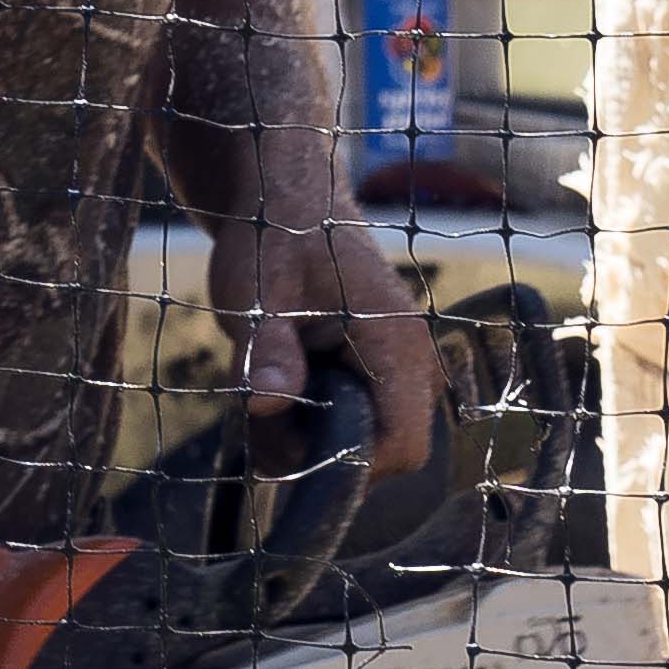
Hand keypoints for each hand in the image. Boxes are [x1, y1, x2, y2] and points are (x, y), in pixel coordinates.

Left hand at [205, 196, 438, 475]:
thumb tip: (266, 400)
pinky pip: (356, 424)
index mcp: (395, 341)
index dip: (348, 465)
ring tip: (269, 381)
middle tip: (264, 404)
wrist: (288, 204)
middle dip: (317, 449)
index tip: (290, 437)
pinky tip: (285, 379)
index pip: (402, 446)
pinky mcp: (382, 374)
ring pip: (365, 444)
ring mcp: (402, 370)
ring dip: (307, 434)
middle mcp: (413, 362)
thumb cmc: (274, 238)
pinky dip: (311, 418)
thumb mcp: (255, 290)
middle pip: (383, 455)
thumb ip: (266, 346)